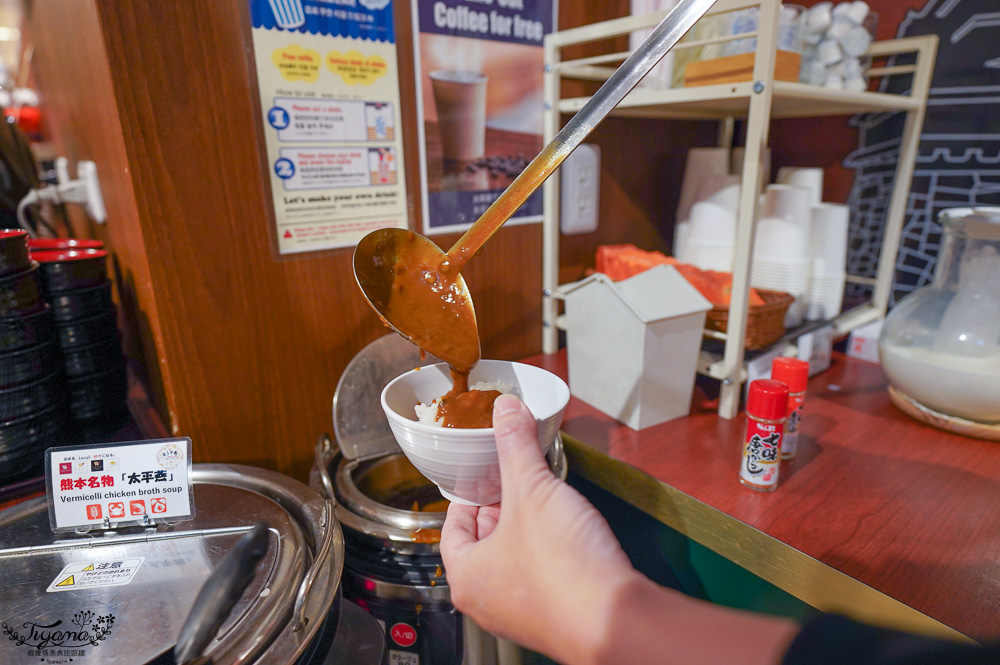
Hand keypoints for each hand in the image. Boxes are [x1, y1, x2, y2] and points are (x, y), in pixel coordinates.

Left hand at [441, 394, 799, 664]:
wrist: (617, 619)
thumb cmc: (564, 571)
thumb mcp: (533, 489)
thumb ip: (516, 445)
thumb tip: (505, 410)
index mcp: (466, 576)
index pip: (452, 525)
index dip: (471, 491)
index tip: (486, 472)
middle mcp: (488, 602)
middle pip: (484, 539)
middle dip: (504, 505)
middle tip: (520, 477)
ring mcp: (522, 613)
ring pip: (516, 557)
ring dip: (530, 525)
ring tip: (547, 498)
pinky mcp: (556, 615)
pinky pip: (543, 574)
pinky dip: (551, 549)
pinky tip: (569, 530)